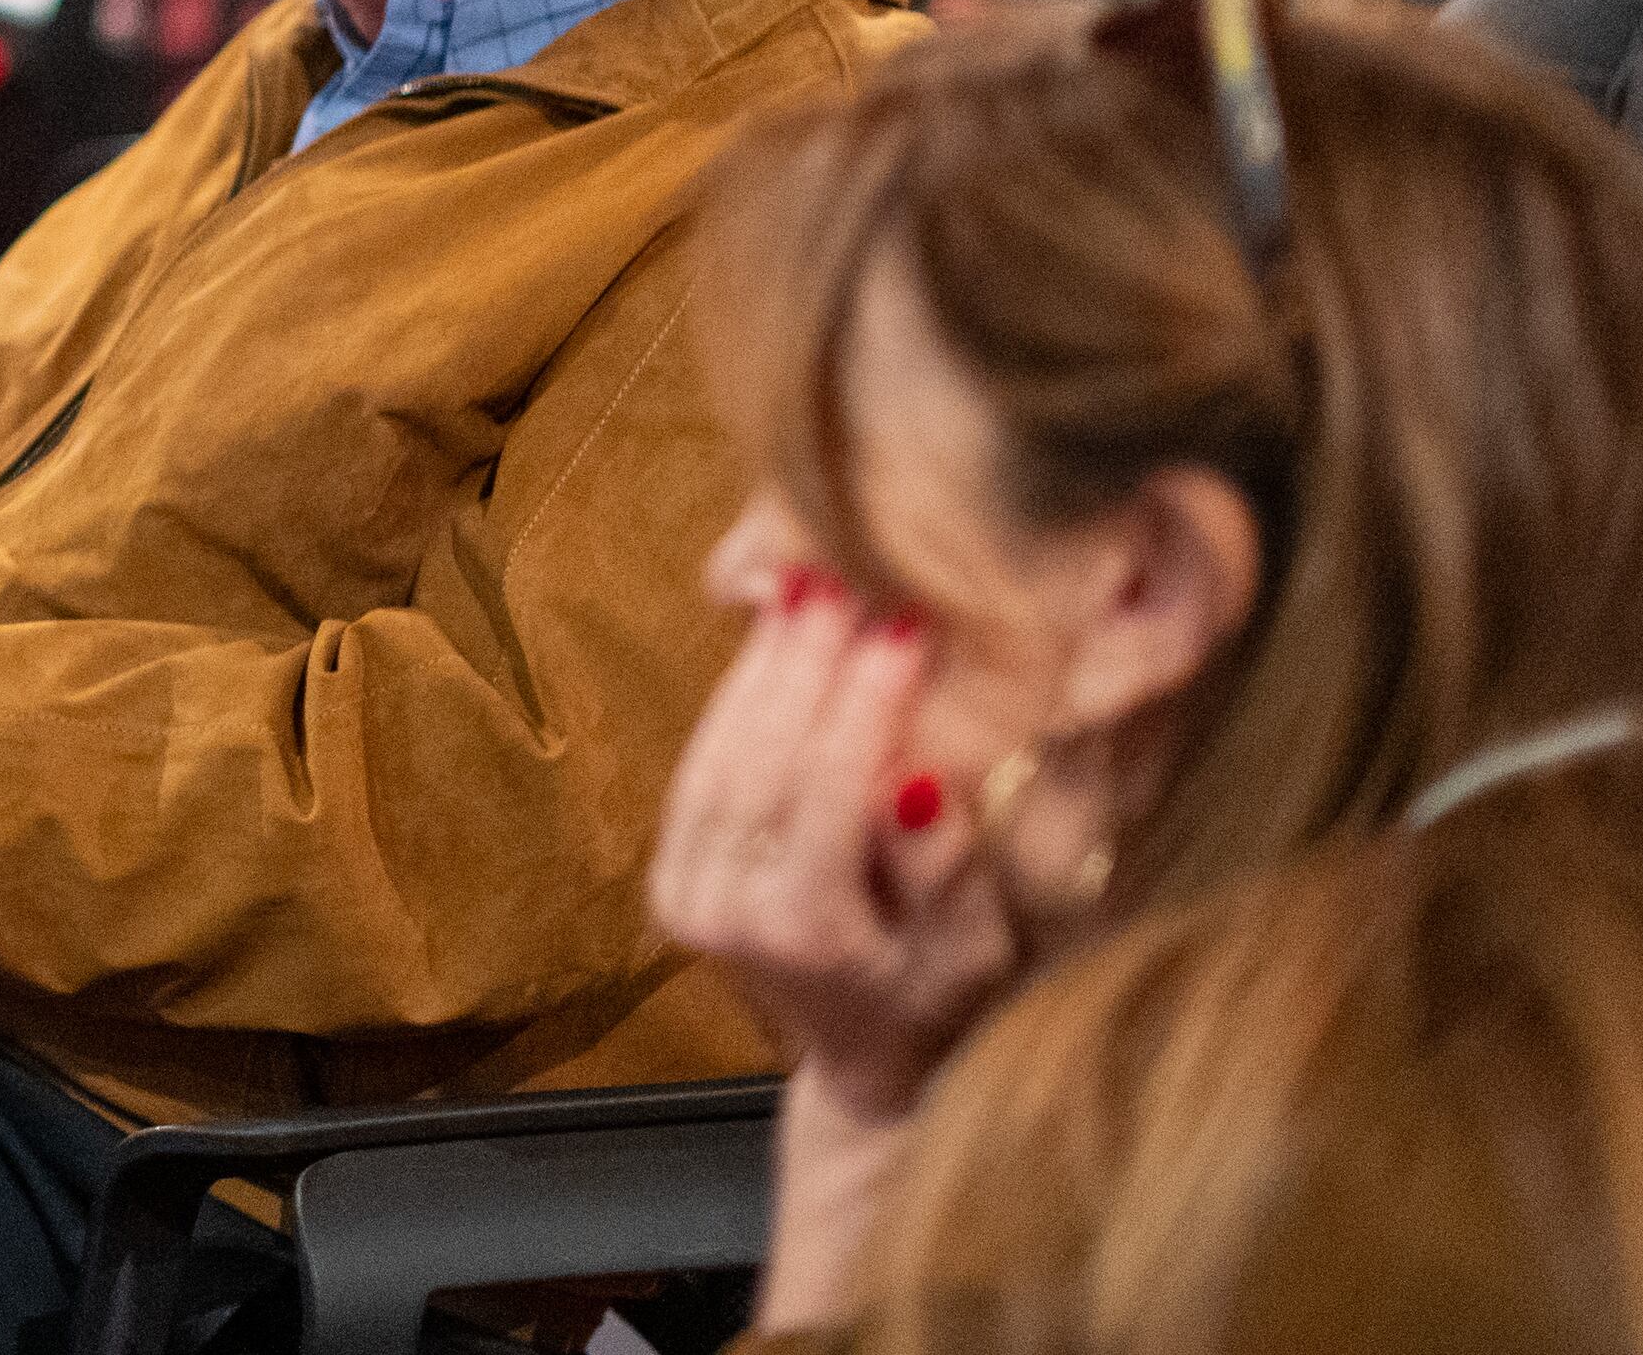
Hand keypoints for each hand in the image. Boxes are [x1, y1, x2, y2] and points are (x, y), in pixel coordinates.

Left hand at [647, 572, 1016, 1325]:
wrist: (865, 1063)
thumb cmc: (943, 1002)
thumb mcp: (974, 953)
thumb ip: (943, 871)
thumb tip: (915, 779)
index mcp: (801, 933)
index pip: (825, 794)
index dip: (861, 706)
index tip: (901, 627)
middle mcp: (725, 911)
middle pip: (759, 762)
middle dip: (802, 664)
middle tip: (843, 580)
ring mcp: (684, 892)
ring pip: (717, 754)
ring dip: (760, 667)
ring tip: (806, 588)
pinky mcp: (668, 873)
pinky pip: (698, 766)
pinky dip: (732, 698)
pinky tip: (768, 640)